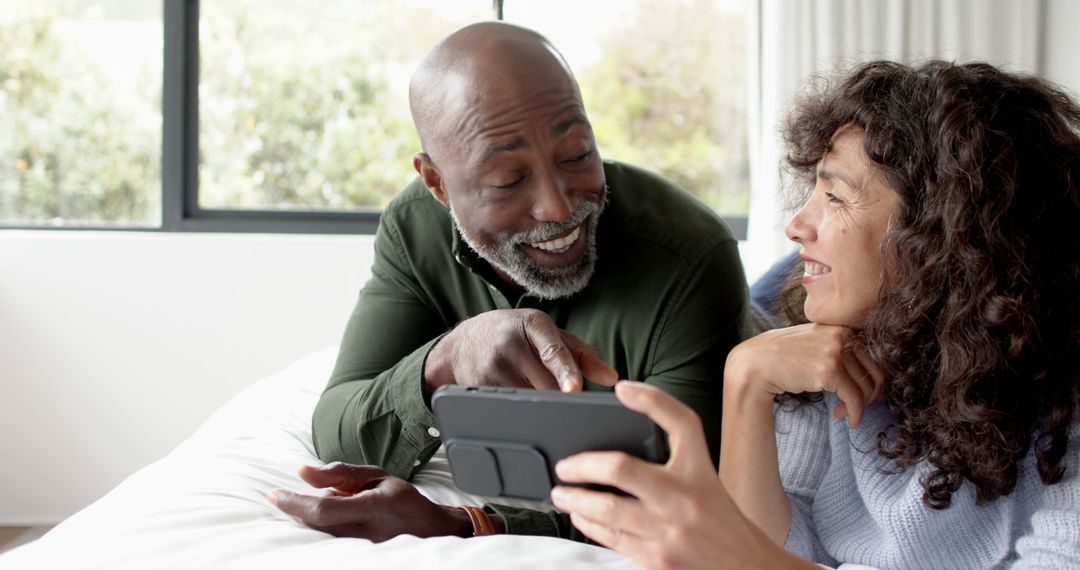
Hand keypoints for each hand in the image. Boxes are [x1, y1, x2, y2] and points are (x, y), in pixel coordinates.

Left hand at [267, 463, 472, 540]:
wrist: (429, 529)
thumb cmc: (403, 499)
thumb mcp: (376, 475)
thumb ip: (338, 473)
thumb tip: (302, 473)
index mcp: (375, 507)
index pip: (323, 509)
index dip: (294, 503)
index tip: (273, 494)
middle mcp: (368, 533)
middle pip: (317, 523)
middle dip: (297, 508)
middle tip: (289, 495)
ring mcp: (364, 549)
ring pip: (320, 533)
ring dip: (312, 515)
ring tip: (331, 502)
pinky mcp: (359, 556)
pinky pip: (329, 540)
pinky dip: (322, 525)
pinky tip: (336, 514)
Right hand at [424, 308, 617, 393]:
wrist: (461, 344)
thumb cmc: (512, 335)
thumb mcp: (547, 334)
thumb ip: (581, 354)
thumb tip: (611, 377)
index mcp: (533, 324)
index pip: (553, 351)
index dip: (566, 372)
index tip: (575, 389)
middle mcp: (511, 344)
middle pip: (547, 384)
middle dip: (558, 393)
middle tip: (554, 387)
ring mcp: (492, 368)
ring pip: (530, 399)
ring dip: (539, 402)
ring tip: (528, 384)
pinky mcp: (479, 388)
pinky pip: (511, 408)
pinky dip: (519, 409)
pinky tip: (512, 395)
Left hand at [550, 382, 795, 568]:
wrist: (745, 564)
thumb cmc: (718, 517)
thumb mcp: (704, 476)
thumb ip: (673, 456)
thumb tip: (616, 442)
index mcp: (700, 468)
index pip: (681, 422)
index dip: (650, 399)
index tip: (622, 388)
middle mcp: (684, 496)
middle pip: (621, 468)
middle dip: (582, 465)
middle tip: (564, 466)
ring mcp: (669, 529)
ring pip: (607, 507)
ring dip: (575, 498)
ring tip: (561, 493)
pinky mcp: (656, 558)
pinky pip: (611, 537)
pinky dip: (588, 523)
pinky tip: (580, 515)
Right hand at [727, 323, 885, 426]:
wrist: (756, 363)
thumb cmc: (782, 356)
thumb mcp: (814, 342)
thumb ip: (837, 348)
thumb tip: (867, 373)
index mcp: (841, 326)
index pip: (873, 355)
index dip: (873, 377)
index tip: (866, 393)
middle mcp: (842, 335)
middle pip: (874, 371)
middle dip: (869, 394)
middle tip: (857, 407)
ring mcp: (836, 351)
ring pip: (865, 386)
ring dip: (859, 406)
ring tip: (845, 413)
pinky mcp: (829, 371)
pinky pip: (854, 398)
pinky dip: (855, 413)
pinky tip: (849, 421)